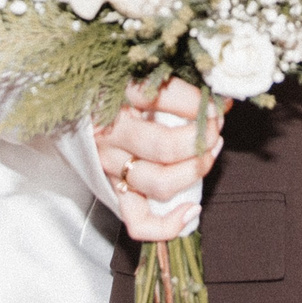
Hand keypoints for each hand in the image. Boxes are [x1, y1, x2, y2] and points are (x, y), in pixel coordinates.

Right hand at [95, 77, 222, 240]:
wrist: (79, 111)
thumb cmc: (116, 89)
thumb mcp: (141, 77)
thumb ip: (178, 86)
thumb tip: (222, 102)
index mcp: (114, 98)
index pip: (160, 98)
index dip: (196, 104)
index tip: (213, 104)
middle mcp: (110, 135)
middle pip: (165, 147)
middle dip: (201, 140)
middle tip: (214, 128)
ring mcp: (110, 167)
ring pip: (159, 183)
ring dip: (194, 171)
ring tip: (209, 153)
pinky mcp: (114, 192)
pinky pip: (138, 221)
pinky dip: (167, 225)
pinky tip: (192, 209)